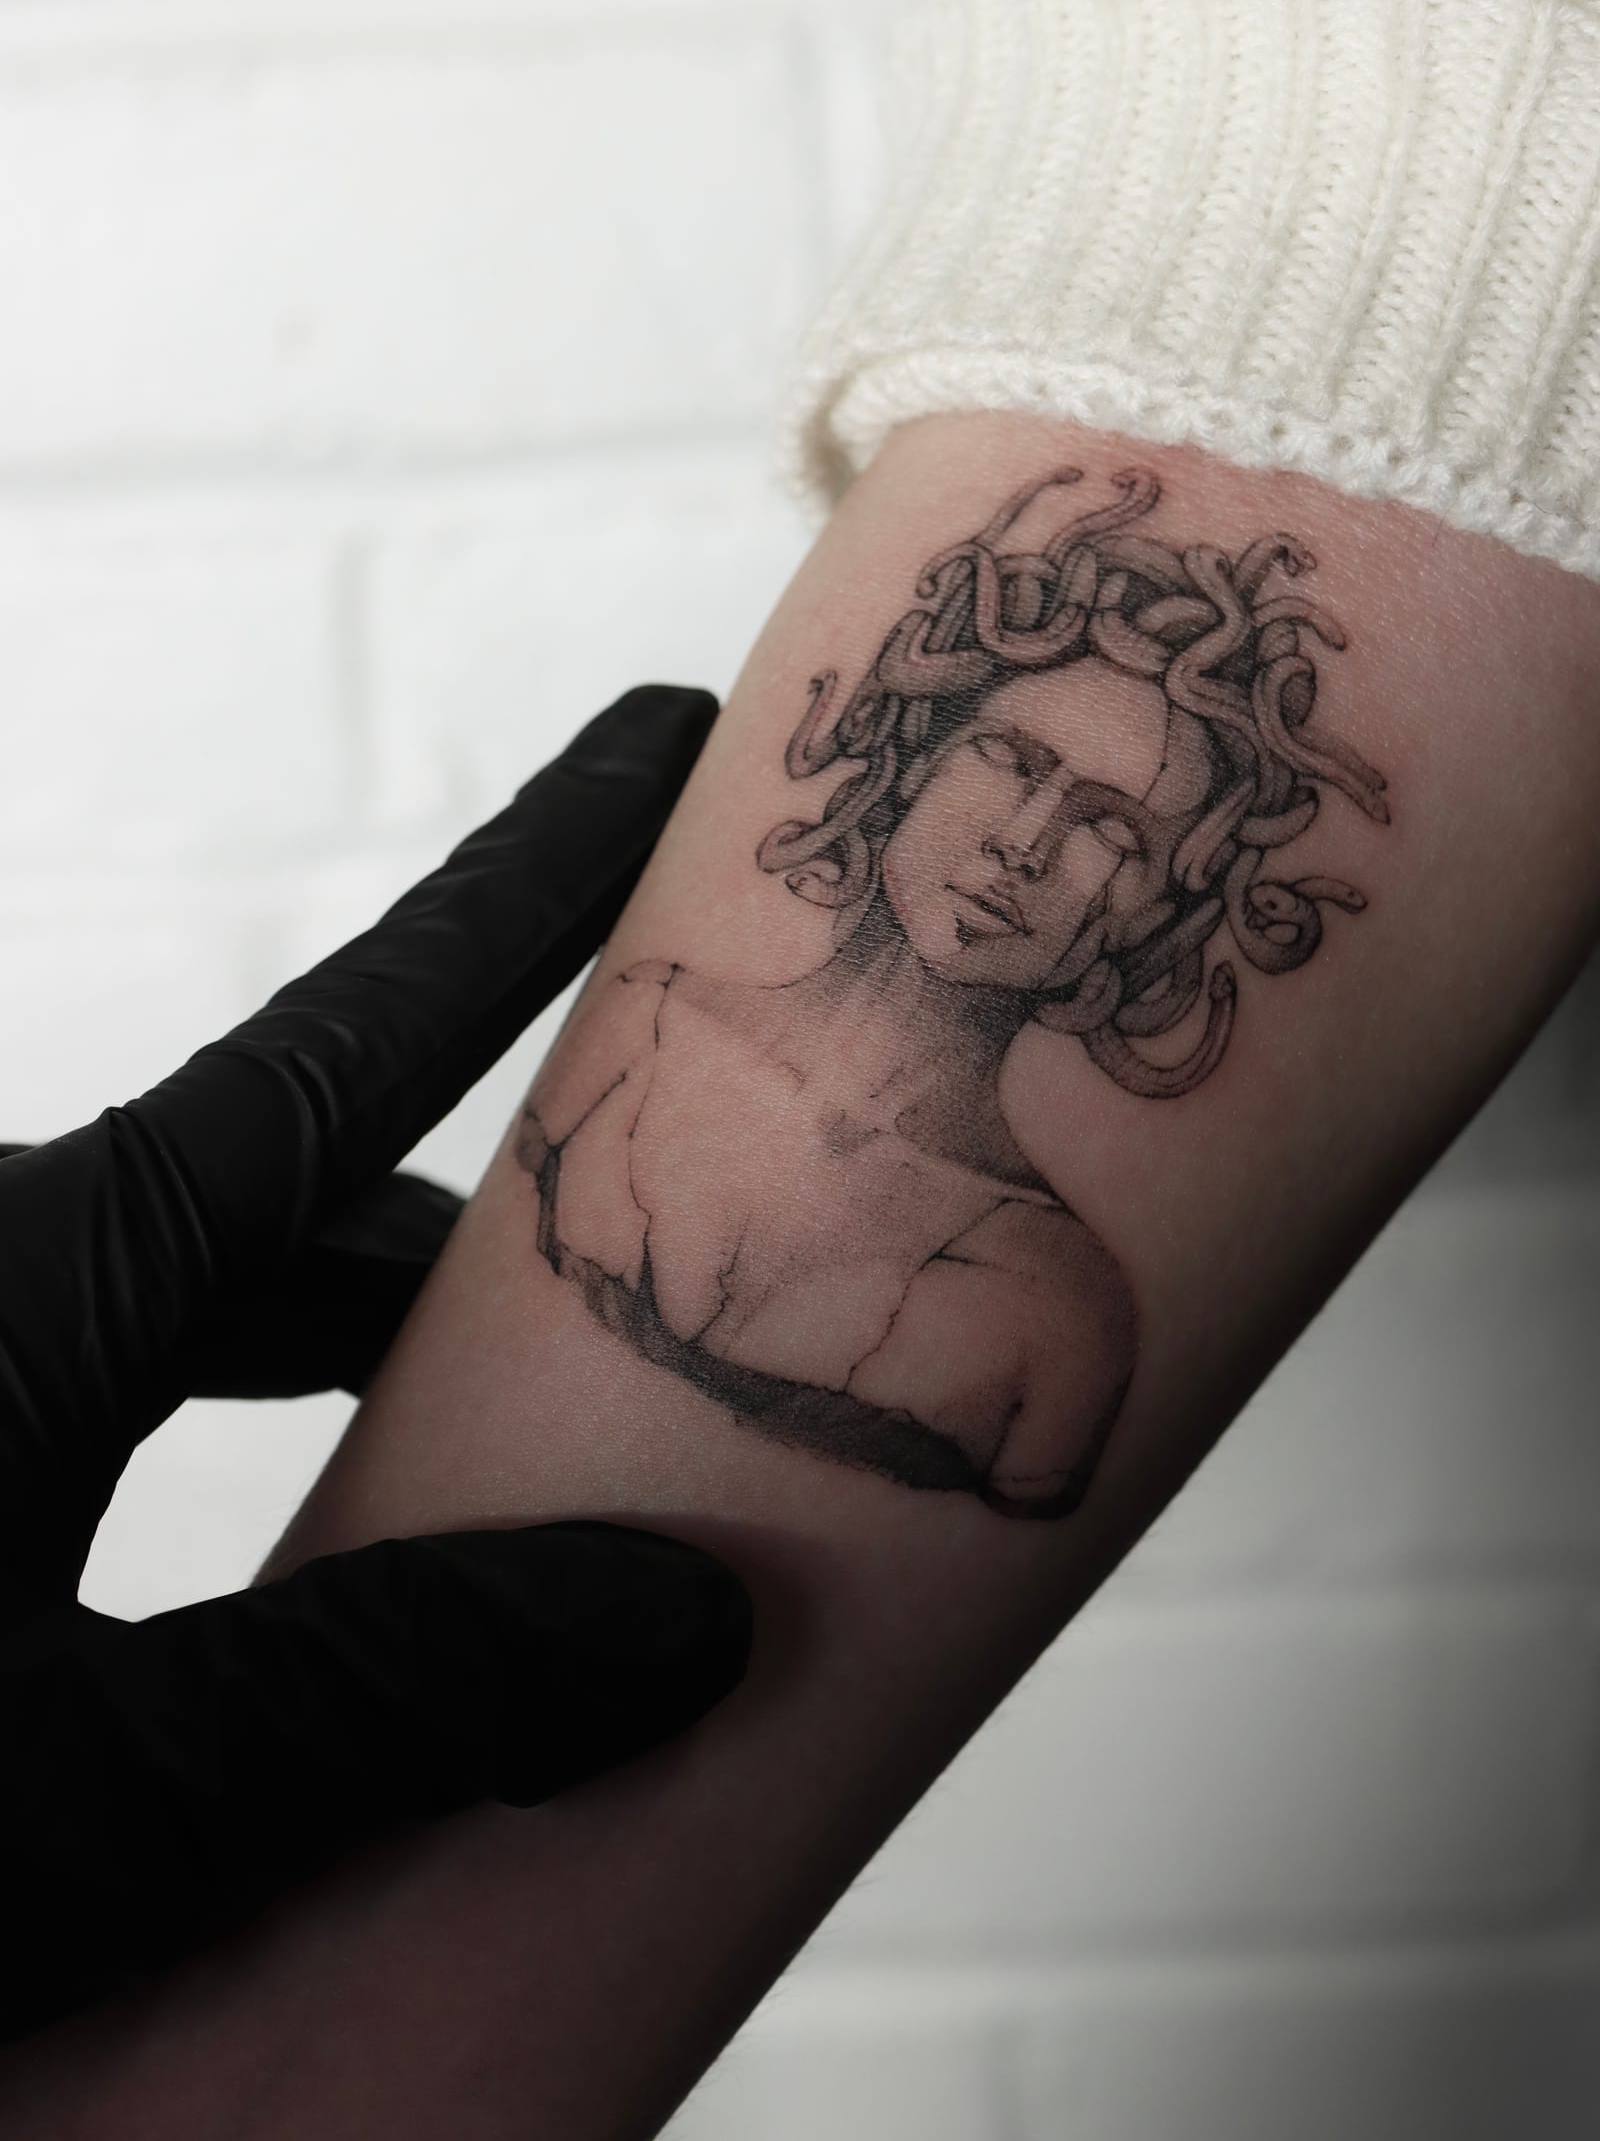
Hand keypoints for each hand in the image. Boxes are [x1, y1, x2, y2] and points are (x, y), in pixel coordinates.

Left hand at [0, 686, 749, 2041]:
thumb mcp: (93, 1795)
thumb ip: (393, 1691)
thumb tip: (680, 1615)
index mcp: (40, 1280)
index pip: (354, 1040)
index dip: (531, 888)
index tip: (657, 747)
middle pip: (282, 1188)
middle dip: (463, 1224)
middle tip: (626, 1272)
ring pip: (179, 1300)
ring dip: (335, 1346)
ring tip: (494, 1449)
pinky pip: (88, 1383)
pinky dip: (211, 1419)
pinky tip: (284, 1552)